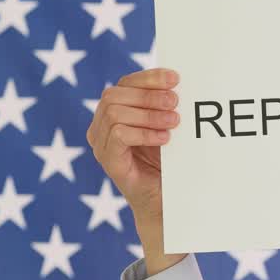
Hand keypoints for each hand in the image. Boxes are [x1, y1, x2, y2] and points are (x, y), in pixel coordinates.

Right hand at [85, 67, 180, 224]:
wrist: (166, 202)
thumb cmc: (168, 162)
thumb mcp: (168, 128)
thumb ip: (166, 107)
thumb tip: (179, 83)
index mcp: (115, 112)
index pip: (124, 84)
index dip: (148, 78)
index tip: (176, 78)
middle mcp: (101, 126)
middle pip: (114, 94)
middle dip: (148, 95)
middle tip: (176, 102)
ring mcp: (101, 144)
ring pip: (114, 112)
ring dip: (148, 114)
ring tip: (174, 122)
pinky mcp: (108, 161)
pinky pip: (118, 135)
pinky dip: (143, 132)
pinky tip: (164, 139)